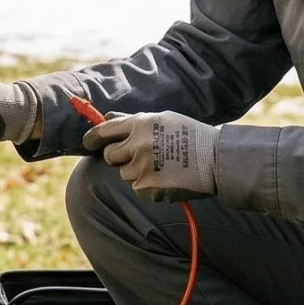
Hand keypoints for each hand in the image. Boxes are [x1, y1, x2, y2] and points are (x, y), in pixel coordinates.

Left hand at [83, 111, 217, 200]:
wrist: (215, 160)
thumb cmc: (191, 135)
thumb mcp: (163, 119)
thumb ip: (133, 120)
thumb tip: (106, 117)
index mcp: (140, 124)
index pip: (105, 131)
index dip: (93, 137)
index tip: (88, 142)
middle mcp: (137, 145)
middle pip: (111, 156)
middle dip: (119, 157)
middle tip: (139, 155)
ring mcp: (141, 167)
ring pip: (125, 173)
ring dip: (137, 171)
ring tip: (162, 165)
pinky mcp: (147, 187)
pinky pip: (138, 187)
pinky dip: (148, 185)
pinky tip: (167, 177)